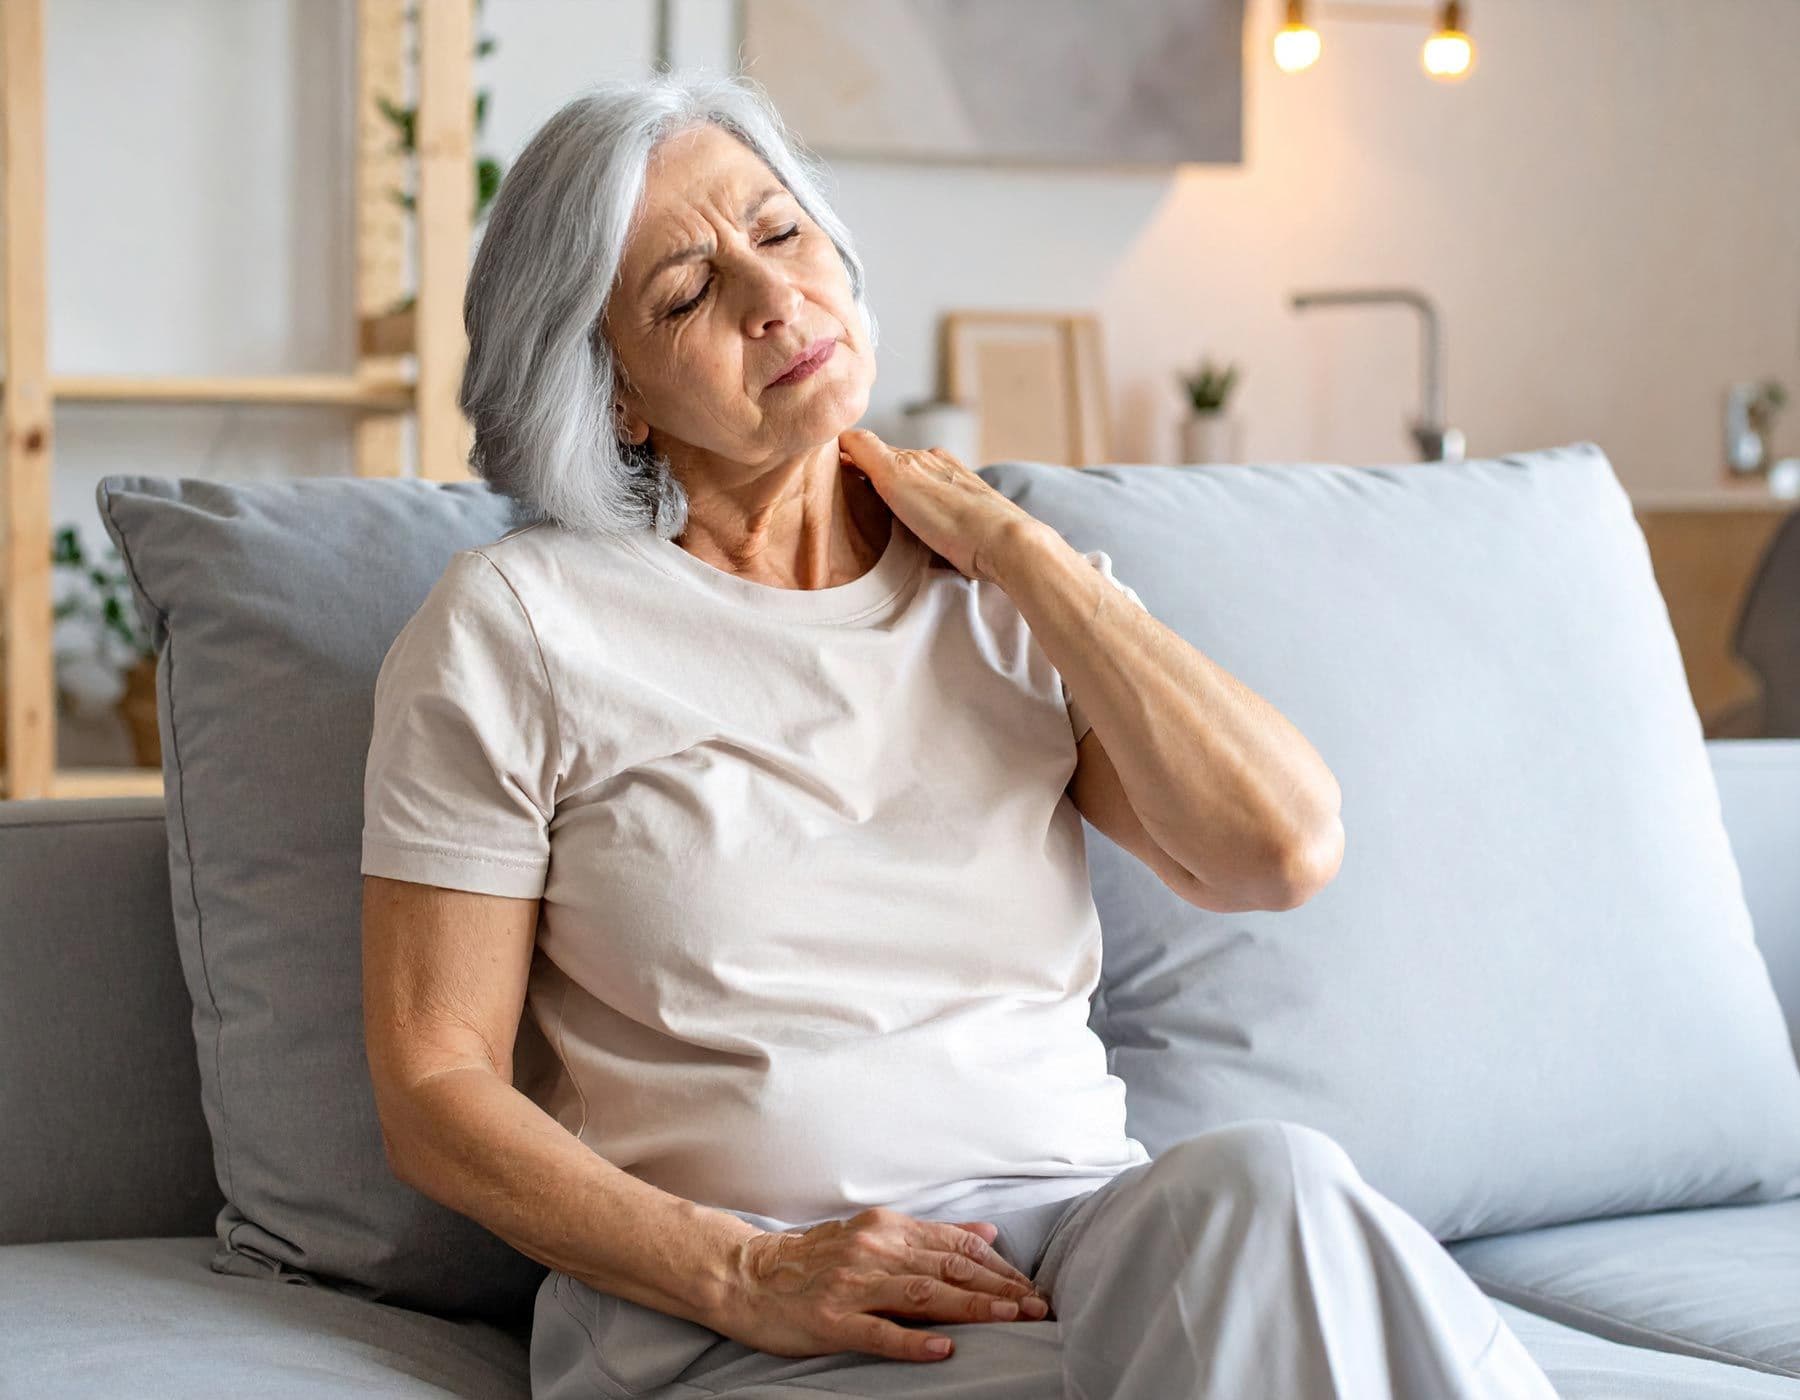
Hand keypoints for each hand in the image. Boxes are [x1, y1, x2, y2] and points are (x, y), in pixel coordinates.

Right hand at [711, 1206, 1054, 1363]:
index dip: (999, 1267)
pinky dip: (913, 1341)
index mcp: (888, 1229)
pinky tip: (944, 1349)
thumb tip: (987, 1231)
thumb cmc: (815, 1259)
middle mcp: (875, 1251)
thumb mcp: (875, 1235)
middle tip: (1037, 1307)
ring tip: (1008, 1320)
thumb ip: (932, 1235)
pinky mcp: (832, 1320)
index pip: (957, 1246)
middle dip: (999, 1288)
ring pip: (924, 1295)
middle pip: (949, 1269)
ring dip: (972, 1308)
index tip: (1031, 1287)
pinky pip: (878, 1332)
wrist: (747, 1275)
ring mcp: (853, 1285)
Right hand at [838, 429, 1048, 584]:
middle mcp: (940, 468)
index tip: (827, 472)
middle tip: (844, 495)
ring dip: (894, 497)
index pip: (874, 449)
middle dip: (870, 476)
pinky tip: (915, 529)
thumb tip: (842, 433)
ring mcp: (957, 493)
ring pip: (915, 489)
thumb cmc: (951, 517)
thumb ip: (868, 451)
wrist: (1005, 545)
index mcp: (921, 456)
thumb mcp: (897, 476)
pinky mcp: (968, 519)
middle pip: (894, 467)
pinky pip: (933, 511)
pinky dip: (917, 515)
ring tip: (876, 514)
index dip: (849, 458)